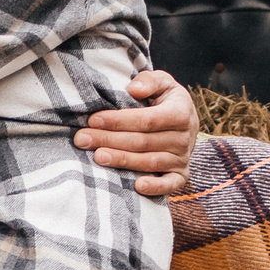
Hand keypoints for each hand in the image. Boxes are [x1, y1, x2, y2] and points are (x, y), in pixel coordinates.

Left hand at [76, 68, 197, 196]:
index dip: (118, 120)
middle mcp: (183, 138)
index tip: (93, 119)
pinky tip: (137, 186)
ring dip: (122, 160)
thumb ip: (149, 81)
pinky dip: (156, 187)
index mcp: (180, 113)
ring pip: (149, 162)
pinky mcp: (180, 175)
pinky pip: (170, 184)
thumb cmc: (166, 100)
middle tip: (82, 139)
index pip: (146, 120)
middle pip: (142, 142)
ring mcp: (182, 158)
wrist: (186, 120)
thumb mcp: (162, 83)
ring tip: (97, 157)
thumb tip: (133, 89)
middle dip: (110, 140)